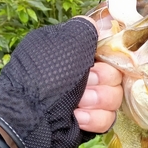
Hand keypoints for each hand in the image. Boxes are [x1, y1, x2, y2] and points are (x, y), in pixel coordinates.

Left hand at [0, 16, 119, 147]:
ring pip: (114, 97)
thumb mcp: (66, 40)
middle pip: (115, 74)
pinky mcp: (90, 121)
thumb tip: (99, 26)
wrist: (32, 117)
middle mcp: (82, 74)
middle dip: (103, 79)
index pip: (107, 50)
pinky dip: (94, 118)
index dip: (109, 56)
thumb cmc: (47, 74)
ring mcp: (87, 99)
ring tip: (79, 104)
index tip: (100, 60)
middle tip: (86, 83)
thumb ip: (87, 28)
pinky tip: (78, 117)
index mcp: (74, 52)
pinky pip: (108, 118)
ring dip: (98, 100)